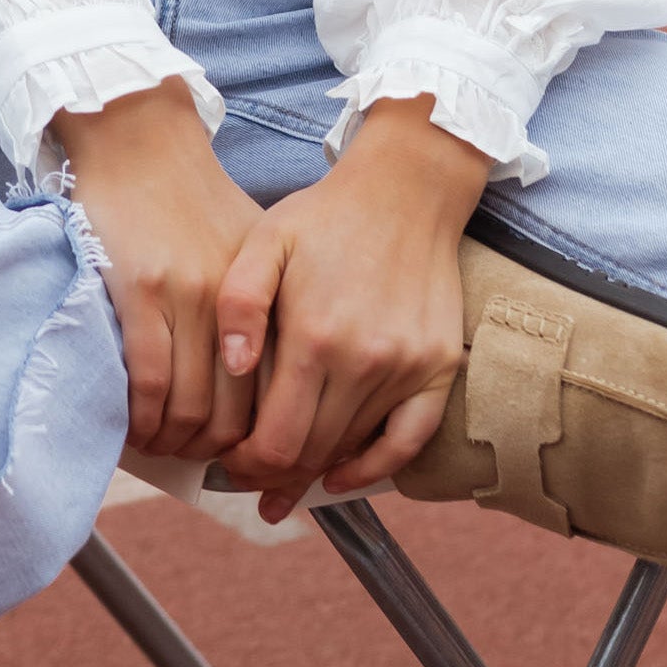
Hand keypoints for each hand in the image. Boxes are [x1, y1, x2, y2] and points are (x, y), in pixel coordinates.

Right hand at [53, 78, 268, 466]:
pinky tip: (138, 427)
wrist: (141, 143)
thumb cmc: (197, 201)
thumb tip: (271, 385)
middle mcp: (237, 302)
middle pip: (239, 413)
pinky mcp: (138, 291)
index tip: (252, 459)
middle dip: (224, 457)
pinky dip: (143, 419)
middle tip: (206, 467)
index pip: (281, 393)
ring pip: (192, 408)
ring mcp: (187, 297)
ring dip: (177, 445)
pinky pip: (148, 380)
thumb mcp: (256, 253)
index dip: (268, 439)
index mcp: (271, 296)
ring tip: (166, 448)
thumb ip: (268, 315)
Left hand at [217, 96, 490, 523]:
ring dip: (314, 469)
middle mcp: (365, 361)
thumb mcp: (263, 242)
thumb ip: (237, 305)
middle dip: (272, 474)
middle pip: (311, 454)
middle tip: (248, 476)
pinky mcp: (438, 367)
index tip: (228, 462)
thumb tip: (233, 370)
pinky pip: (409, 441)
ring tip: (284, 478)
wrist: (407, 188)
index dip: (246, 465)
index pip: (275, 441)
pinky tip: (341, 477)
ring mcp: (407, 367)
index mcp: (314, 336)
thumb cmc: (326, 216)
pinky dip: (374, 468)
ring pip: (352, 449)